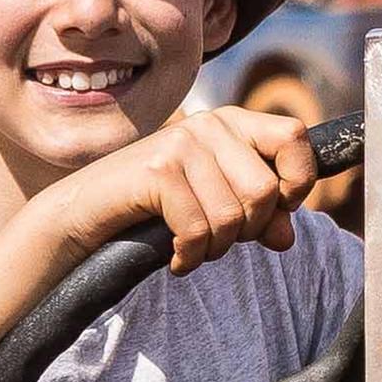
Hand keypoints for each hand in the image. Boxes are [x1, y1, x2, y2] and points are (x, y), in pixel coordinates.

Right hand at [42, 102, 317, 275]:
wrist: (85, 213)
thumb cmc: (153, 209)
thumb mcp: (215, 208)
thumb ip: (257, 216)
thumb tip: (287, 236)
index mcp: (232, 123)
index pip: (296, 137)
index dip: (297, 181)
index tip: (276, 209)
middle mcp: (210, 124)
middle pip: (265, 190)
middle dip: (248, 230)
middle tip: (218, 240)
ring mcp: (182, 143)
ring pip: (233, 215)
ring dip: (216, 248)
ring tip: (194, 248)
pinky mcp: (158, 170)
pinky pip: (199, 228)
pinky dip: (191, 255)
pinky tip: (177, 258)